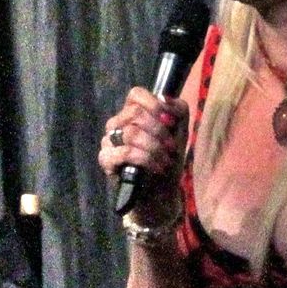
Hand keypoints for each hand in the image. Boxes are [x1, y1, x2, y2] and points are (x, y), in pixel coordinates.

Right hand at [99, 88, 188, 219]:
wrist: (162, 192)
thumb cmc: (168, 160)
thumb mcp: (181, 132)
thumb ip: (179, 110)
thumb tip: (166, 100)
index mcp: (132, 114)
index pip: (136, 94)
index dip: (155, 105)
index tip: (171, 122)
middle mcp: (117, 124)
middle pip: (135, 113)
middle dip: (159, 130)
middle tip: (171, 147)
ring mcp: (108, 141)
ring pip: (130, 132)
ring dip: (154, 148)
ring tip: (165, 161)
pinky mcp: (106, 159)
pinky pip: (124, 152)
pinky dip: (145, 159)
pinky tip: (156, 168)